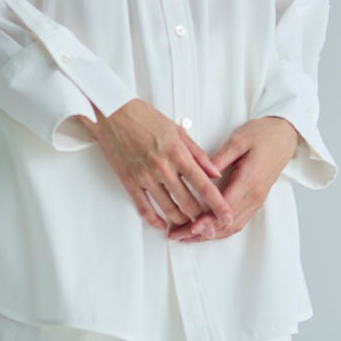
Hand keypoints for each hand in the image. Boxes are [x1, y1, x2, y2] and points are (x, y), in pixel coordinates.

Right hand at [72, 100, 235, 232]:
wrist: (113, 114)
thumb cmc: (145, 118)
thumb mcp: (178, 131)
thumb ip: (198, 154)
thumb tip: (215, 172)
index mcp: (178, 154)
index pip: (204, 186)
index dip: (218, 205)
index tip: (227, 216)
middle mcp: (163, 168)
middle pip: (189, 203)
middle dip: (202, 218)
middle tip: (208, 225)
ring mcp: (145, 177)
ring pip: (168, 209)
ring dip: (181, 221)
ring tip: (188, 224)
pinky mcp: (130, 182)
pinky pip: (144, 209)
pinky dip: (155, 220)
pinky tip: (162, 224)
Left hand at [165, 118, 299, 241]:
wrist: (284, 136)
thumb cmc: (262, 134)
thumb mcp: (238, 141)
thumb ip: (218, 159)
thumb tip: (198, 174)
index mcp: (249, 179)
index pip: (225, 207)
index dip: (206, 219)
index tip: (190, 226)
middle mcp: (254, 194)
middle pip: (226, 223)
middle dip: (201, 232)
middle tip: (177, 235)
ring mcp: (257, 200)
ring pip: (232, 227)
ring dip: (209, 235)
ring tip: (186, 237)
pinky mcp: (256, 201)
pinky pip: (239, 222)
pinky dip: (221, 231)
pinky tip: (206, 232)